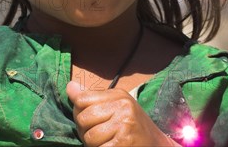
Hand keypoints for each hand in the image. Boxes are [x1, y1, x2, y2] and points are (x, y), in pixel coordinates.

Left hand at [66, 81, 181, 146]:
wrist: (157, 145)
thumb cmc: (133, 127)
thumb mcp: (115, 107)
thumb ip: (92, 98)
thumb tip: (70, 87)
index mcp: (118, 95)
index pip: (82, 99)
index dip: (79, 113)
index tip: (90, 121)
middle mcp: (123, 106)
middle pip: (83, 118)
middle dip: (85, 131)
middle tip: (99, 136)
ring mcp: (125, 124)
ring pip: (89, 137)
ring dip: (93, 145)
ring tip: (106, 142)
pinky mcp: (124, 142)